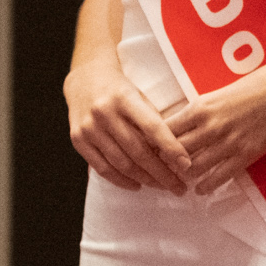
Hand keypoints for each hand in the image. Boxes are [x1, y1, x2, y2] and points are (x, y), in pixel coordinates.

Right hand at [66, 54, 191, 192]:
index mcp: (126, 98)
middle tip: (178, 186)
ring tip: (162, 186)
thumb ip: (153, 119)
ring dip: (144, 178)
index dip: (171, 148)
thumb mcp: (140, 95)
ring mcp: (89, 128)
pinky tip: (137, 185)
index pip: (153, 128)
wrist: (85, 79)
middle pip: (138, 151)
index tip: (187, 165)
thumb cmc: (121, 89)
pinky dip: (121, 179)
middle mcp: (105, 114)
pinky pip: (101, 167)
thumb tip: (174, 150)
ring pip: (121, 163)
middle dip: (161, 172)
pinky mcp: (77, 140)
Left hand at [168, 47, 265, 194]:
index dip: (155, 144)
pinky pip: (218, 178)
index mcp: (201, 106)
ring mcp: (227, 142)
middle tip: (163, 171)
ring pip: (192, 168)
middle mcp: (209, 126)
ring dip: (185, 177)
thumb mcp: (223, 90)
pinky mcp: (246, 154)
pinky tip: (202, 188)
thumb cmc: (261, 81)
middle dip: (166, 164)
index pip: (164, 131)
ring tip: (182, 181)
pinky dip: (205, 186)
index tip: (153, 151)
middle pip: (173, 152)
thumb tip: (185, 124)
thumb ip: (203, 108)